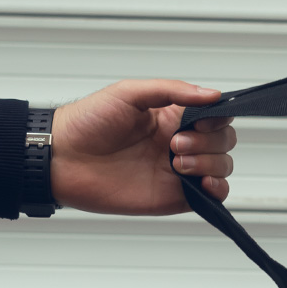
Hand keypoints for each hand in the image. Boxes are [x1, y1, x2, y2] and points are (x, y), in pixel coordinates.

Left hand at [50, 80, 235, 214]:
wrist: (63, 160)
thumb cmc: (87, 123)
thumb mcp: (129, 93)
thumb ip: (172, 90)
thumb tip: (212, 94)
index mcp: (171, 117)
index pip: (215, 115)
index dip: (218, 117)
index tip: (204, 120)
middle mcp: (179, 142)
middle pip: (224, 140)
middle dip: (209, 141)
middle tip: (175, 143)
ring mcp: (178, 171)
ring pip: (222, 165)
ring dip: (210, 162)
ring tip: (177, 161)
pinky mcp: (175, 196)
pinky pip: (213, 196)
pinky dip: (218, 188)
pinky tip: (202, 181)